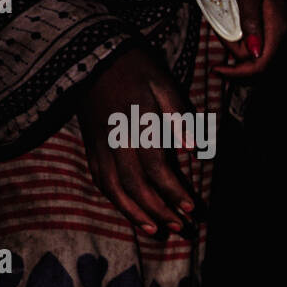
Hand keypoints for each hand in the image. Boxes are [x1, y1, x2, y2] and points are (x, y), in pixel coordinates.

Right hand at [76, 43, 201, 236]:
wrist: (91, 56)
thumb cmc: (135, 68)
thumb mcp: (163, 83)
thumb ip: (179, 116)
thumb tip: (195, 148)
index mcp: (136, 127)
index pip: (156, 169)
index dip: (173, 192)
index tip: (191, 208)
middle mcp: (114, 142)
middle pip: (136, 186)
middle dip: (159, 210)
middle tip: (180, 227)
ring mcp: (99, 146)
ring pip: (114, 189)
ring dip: (135, 213)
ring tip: (155, 231)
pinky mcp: (91, 146)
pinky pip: (100, 180)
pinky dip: (115, 199)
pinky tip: (131, 212)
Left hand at [211, 0, 286, 77]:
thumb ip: (250, 23)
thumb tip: (254, 53)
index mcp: (280, 27)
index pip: (261, 64)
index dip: (238, 73)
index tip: (217, 70)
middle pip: (262, 66)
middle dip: (238, 62)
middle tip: (220, 44)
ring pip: (266, 63)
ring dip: (244, 59)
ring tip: (228, 41)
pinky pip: (270, 55)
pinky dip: (253, 56)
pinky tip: (241, 46)